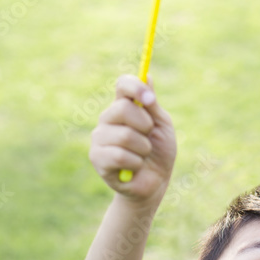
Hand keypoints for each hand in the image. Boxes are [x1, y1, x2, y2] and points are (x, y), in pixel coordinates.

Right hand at [89, 74, 176, 203]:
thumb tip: (148, 76)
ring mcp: (100, 137)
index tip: (150, 100)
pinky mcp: (97, 157)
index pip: (123, 84)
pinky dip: (135, 163)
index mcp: (124, 106)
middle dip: (144, 125)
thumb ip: (152, 105)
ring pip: (124, 135)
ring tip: (142, 155)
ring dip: (143, 148)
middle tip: (148, 136)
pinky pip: (119, 155)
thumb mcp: (162, 126)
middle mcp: (108, 118)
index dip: (135, 87)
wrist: (155, 183)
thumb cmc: (159, 153)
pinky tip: (134, 168)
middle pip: (123, 108)